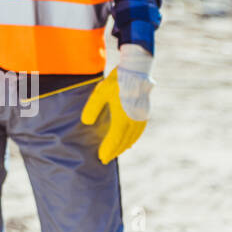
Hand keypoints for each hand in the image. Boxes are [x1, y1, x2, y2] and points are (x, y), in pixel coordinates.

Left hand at [80, 45, 153, 163]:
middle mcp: (134, 121)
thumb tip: (86, 122)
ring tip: (115, 152)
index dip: (108, 149)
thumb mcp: (100, 93)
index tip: (101, 158)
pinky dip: (132, 139)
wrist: (136, 71)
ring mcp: (141, 118)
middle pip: (124, 141)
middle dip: (114, 151)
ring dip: (123, 146)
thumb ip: (93, 108)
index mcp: (123, 117)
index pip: (115, 139)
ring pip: (132, 137)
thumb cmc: (116, 82)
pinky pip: (138, 131)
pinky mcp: (144, 113)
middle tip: (105, 160)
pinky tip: (129, 141)